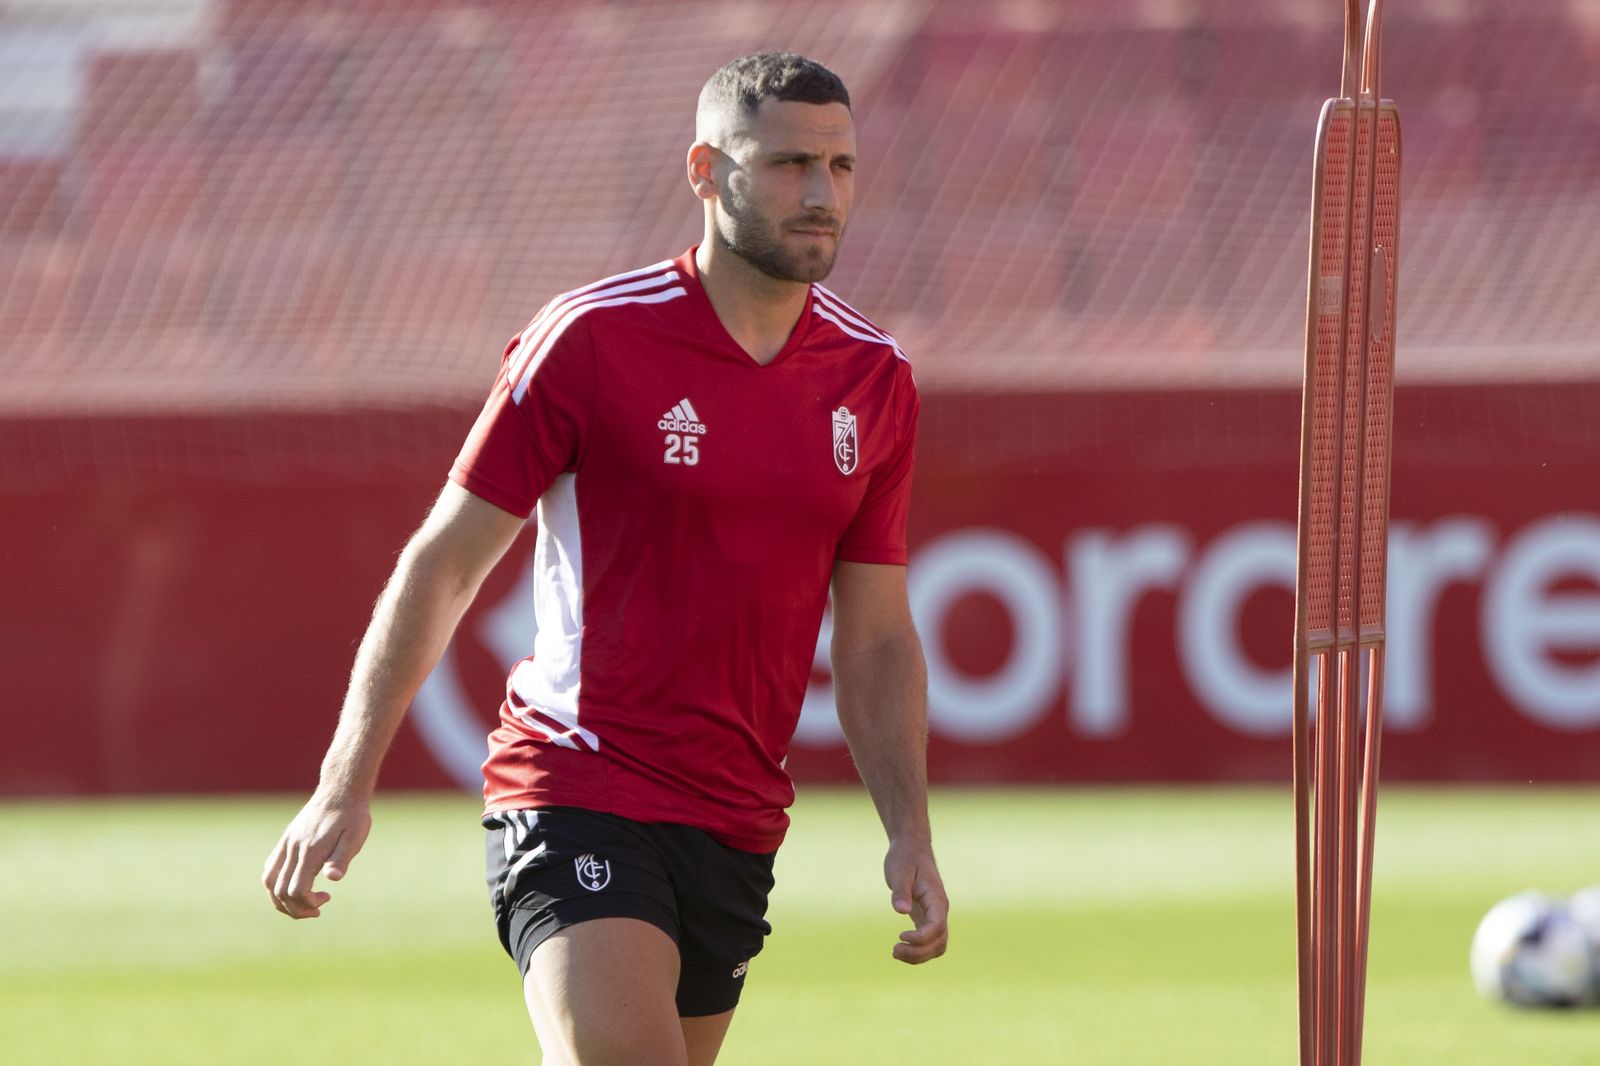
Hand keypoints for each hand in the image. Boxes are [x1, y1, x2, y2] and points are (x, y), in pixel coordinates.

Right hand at [262, 792, 371, 918]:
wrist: (340, 790)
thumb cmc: (352, 816)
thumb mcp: (355, 837)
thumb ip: (341, 858)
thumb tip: (334, 879)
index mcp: (311, 851)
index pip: (297, 890)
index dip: (308, 903)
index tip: (327, 898)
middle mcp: (293, 848)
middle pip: (279, 891)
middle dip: (295, 908)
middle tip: (316, 910)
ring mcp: (287, 843)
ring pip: (269, 881)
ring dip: (281, 900)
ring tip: (302, 904)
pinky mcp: (286, 839)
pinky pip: (271, 867)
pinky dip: (276, 883)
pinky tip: (294, 884)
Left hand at [884, 839, 948, 963]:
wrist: (911, 848)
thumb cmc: (905, 857)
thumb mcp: (899, 870)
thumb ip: (901, 891)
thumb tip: (901, 911)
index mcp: (936, 899)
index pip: (938, 926)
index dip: (922, 938)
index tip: (900, 936)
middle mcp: (939, 910)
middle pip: (940, 942)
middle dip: (919, 952)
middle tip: (894, 950)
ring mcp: (935, 915)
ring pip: (937, 946)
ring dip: (919, 956)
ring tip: (895, 952)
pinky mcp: (926, 918)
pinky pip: (929, 942)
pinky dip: (917, 951)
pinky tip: (900, 948)